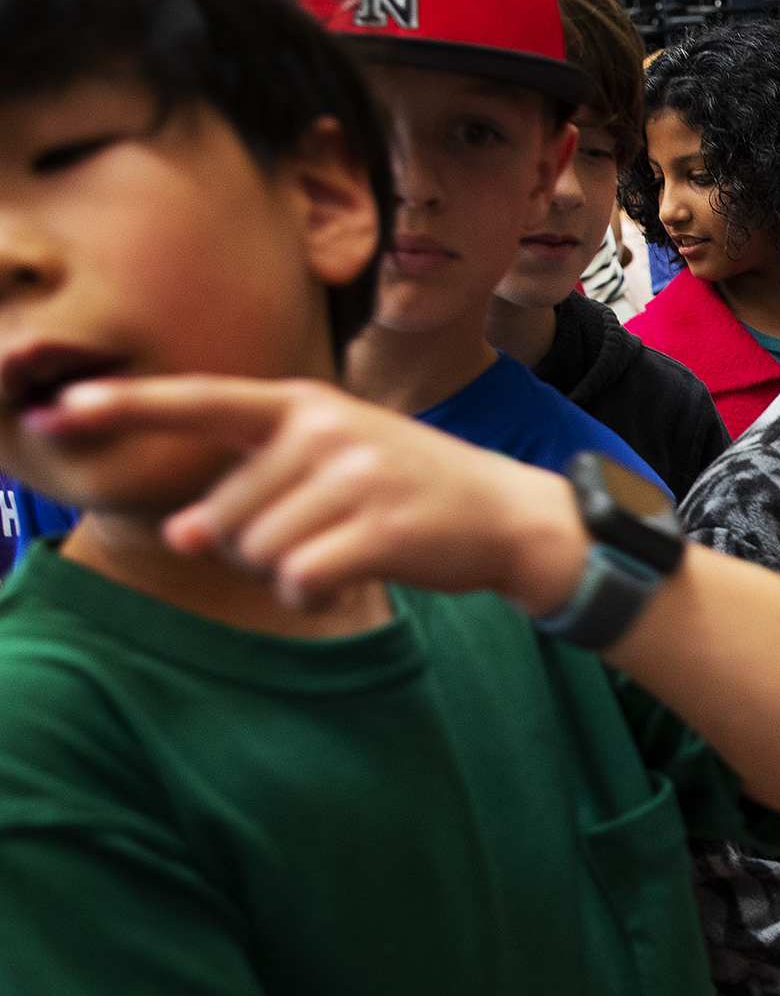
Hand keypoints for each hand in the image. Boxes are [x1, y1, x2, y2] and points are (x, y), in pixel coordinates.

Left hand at [37, 375, 586, 614]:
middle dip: (251, 546)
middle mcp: (323, 431)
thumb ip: (250, 489)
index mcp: (303, 405)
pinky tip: (344, 580)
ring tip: (342, 551)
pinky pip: (299, 579)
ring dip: (287, 573)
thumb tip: (177, 535)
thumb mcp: (333, 462)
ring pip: (258, 553)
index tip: (54, 411)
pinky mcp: (380, 529)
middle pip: (223, 516)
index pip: (199, 402)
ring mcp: (354, 478)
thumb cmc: (408, 493)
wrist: (508, 516)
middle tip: (316, 537)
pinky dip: (310, 593)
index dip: (124, 408)